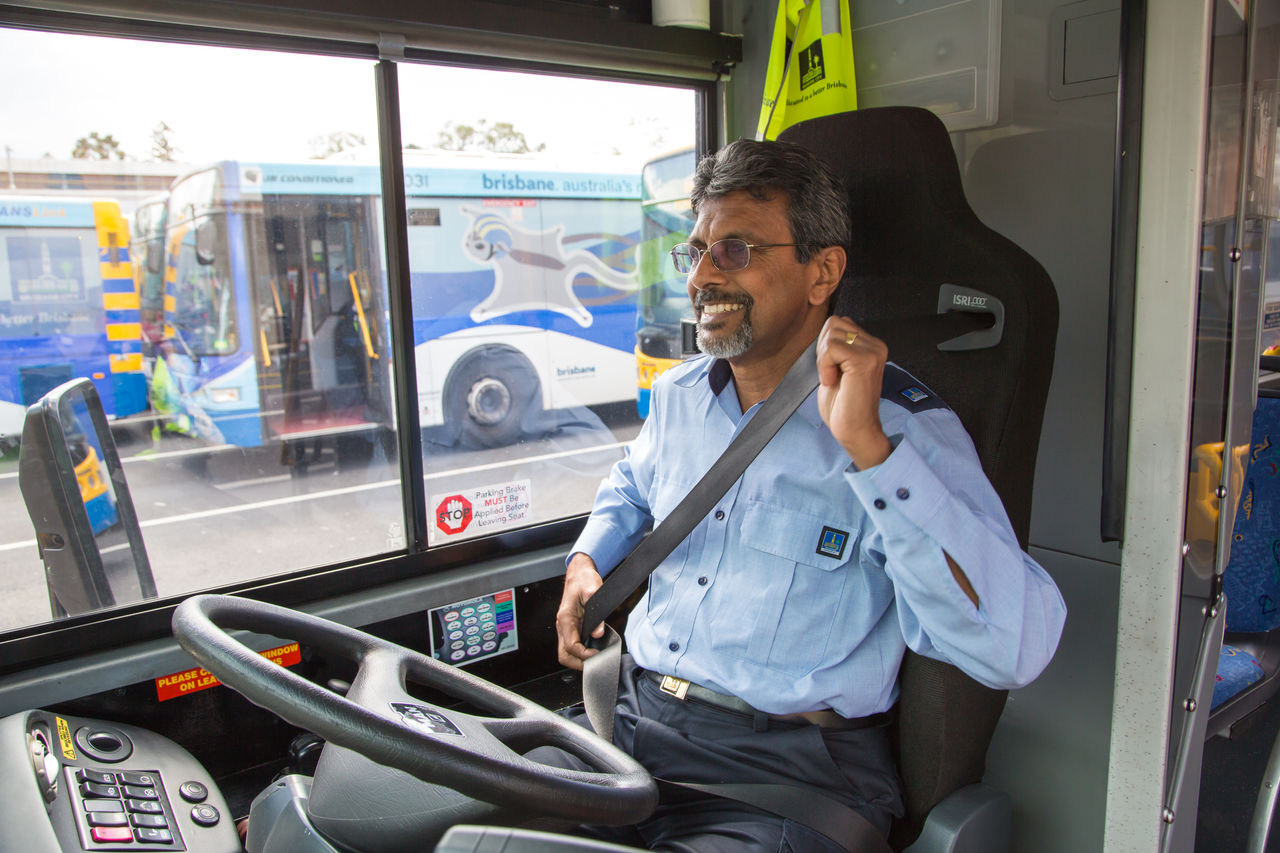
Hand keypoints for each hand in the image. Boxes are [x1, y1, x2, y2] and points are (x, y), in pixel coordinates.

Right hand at [556, 553, 604, 669]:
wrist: (580, 572)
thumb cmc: (584, 580)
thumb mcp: (593, 592)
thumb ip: (597, 615)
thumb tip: (598, 633)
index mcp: (565, 618)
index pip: (571, 646)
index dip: (584, 654)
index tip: (597, 655)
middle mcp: (562, 624)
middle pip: (564, 654)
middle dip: (578, 663)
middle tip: (595, 664)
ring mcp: (565, 627)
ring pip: (565, 652)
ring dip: (578, 659)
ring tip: (594, 659)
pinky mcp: (570, 627)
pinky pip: (571, 645)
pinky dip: (580, 653)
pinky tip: (592, 650)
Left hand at [816, 316, 892, 468]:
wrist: (855, 430)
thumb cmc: (844, 405)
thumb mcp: (837, 367)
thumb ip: (837, 347)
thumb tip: (826, 328)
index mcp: (871, 345)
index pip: (838, 323)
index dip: (824, 345)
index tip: (831, 369)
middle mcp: (876, 346)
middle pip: (833, 323)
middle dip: (822, 348)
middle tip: (830, 374)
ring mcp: (873, 352)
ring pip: (831, 334)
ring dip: (823, 358)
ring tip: (833, 378)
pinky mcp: (864, 361)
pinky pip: (832, 347)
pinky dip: (824, 365)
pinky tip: (832, 381)